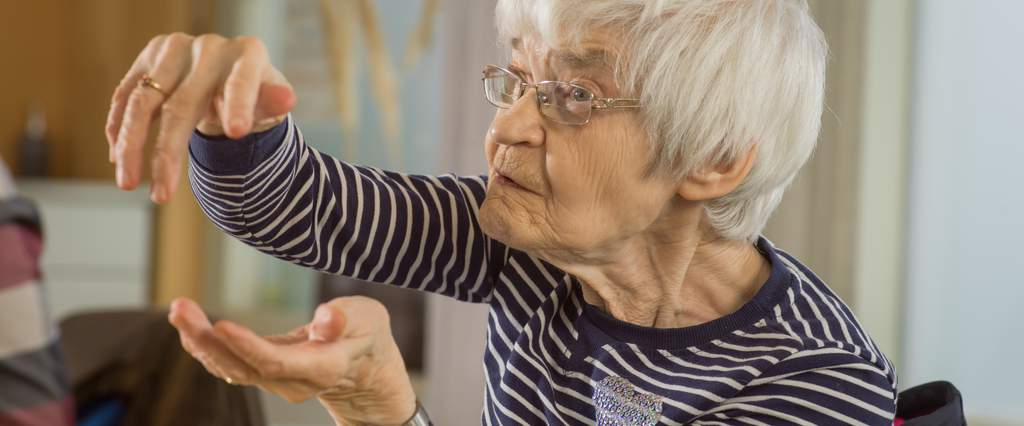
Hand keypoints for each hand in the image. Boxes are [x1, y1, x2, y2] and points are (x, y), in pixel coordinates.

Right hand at [105, 33, 297, 203]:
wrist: (229, 73)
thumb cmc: (255, 93)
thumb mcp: (270, 100)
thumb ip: (274, 101)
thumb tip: (286, 99)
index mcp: (247, 55)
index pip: (241, 83)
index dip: (239, 106)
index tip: (238, 134)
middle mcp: (208, 48)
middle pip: (181, 105)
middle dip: (167, 154)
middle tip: (162, 197)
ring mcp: (173, 50)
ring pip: (142, 102)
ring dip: (130, 146)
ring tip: (128, 183)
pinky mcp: (148, 59)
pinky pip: (126, 96)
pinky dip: (119, 127)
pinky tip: (117, 157)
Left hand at [168, 296, 416, 425]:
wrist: (365, 369)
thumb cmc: (366, 334)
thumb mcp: (368, 318)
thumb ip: (346, 319)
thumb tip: (327, 317)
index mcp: (321, 367)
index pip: (275, 362)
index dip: (246, 346)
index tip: (220, 324)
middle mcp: (293, 381)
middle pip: (243, 368)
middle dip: (207, 340)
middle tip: (181, 307)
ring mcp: (276, 381)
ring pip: (230, 368)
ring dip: (199, 341)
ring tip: (179, 309)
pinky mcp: (263, 373)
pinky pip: (229, 365)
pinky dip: (206, 346)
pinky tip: (189, 323)